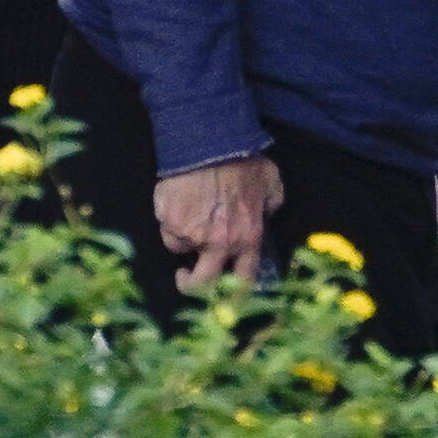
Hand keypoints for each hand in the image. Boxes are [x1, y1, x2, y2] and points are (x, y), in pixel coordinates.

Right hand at [154, 155, 284, 293]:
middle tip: (185, 276)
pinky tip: (178, 200)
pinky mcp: (171, 223)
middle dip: (191, 286)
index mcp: (248, 238)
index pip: (244, 282)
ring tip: (187, 210)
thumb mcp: (271, 182)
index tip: (222, 294)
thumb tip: (266, 214)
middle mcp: (221, 243)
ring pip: (180, 249)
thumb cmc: (242, 159)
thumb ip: (270, 203)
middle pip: (203, 285)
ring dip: (181, 236)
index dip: (232, 295)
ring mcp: (193, 236)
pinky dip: (169, 220)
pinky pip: (167, 229)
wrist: (210, 141)